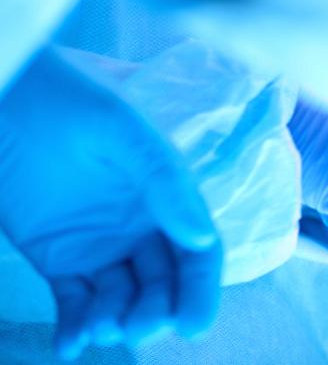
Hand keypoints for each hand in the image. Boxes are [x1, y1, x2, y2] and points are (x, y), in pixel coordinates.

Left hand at [0, 48, 221, 358]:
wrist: (4, 96)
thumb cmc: (65, 97)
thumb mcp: (122, 129)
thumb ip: (163, 179)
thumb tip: (201, 237)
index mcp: (167, 195)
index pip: (197, 250)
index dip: (201, 289)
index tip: (193, 324)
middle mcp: (139, 226)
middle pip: (163, 282)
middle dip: (156, 310)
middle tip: (137, 328)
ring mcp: (98, 245)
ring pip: (120, 296)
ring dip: (116, 320)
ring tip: (99, 330)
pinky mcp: (56, 258)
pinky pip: (73, 300)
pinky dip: (75, 325)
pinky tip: (71, 344)